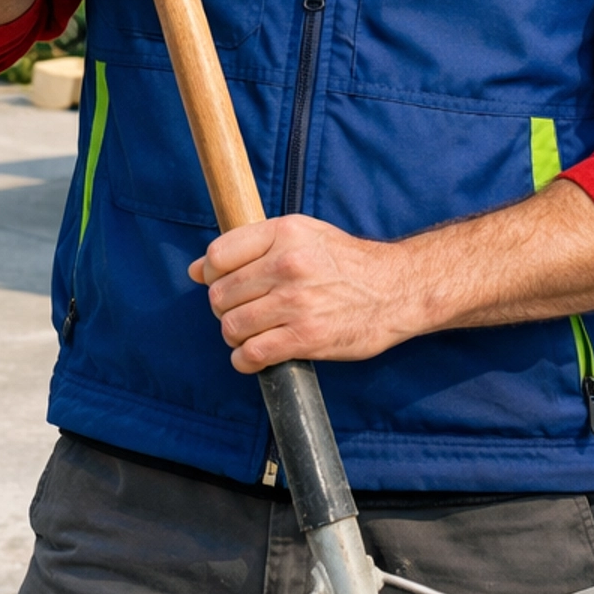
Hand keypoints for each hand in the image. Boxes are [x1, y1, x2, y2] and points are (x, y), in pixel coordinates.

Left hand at [191, 215, 413, 372]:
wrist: (396, 289)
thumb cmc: (346, 263)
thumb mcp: (303, 235)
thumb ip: (251, 247)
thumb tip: (196, 270)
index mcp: (284, 233)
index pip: (218, 256)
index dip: (212, 274)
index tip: (226, 284)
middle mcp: (287, 264)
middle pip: (220, 295)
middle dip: (226, 309)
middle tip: (246, 312)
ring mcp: (296, 302)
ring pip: (232, 327)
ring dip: (236, 336)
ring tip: (254, 333)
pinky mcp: (306, 337)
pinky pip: (251, 354)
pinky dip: (245, 360)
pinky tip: (257, 355)